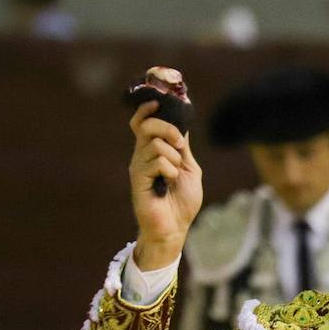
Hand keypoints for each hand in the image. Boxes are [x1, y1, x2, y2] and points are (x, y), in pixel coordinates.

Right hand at [128, 100, 202, 269]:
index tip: (158, 101)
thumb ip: (183, 148)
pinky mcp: (138, 179)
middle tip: (180, 145)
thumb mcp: (189, 169)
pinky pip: (157, 161)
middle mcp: (141, 156)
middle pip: (146, 125)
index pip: (142, 122)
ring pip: (155, 143)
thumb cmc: (182, 202)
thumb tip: (182, 124)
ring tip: (174, 175)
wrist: (175, 228)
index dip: (147, 109)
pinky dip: (170, 170)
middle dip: (167, 129)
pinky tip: (168, 183)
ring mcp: (139, 167)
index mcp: (153, 151)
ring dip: (173, 158)